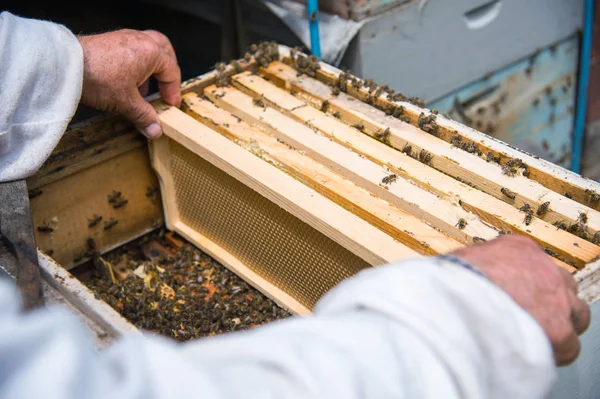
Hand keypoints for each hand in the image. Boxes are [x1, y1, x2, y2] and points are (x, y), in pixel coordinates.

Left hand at [77, 29, 180, 138]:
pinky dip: (135, 66)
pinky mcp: (110, 42)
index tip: (170, 106)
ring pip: (147, 50)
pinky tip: (126, 83)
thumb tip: (155, 130)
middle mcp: (140, 40)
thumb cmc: (98, 77)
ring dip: (151, 69)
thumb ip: (144, 116)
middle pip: (164, 51)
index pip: (171, 72)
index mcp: (151, 52)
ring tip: (144, 90)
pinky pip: (131, 51)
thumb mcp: (126, 102)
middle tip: (166, 87)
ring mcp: (124, 38)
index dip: (173, 92)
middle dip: (167, 71)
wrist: (65, 65)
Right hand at [451, 235, 589, 365]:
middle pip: (561, 285)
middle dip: (550, 300)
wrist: (456, 304)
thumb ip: (478, 269)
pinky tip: (534, 353)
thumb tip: (470, 281)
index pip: (536, 264)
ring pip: (574, 313)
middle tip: (530, 315)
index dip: (528, 284)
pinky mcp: (560, 329)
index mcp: (518, 249)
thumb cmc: (449, 284)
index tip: (518, 295)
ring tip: (535, 336)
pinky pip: (570, 346)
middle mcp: (544, 269)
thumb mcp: (463, 263)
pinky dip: (555, 351)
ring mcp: (556, 298)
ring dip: (558, 324)